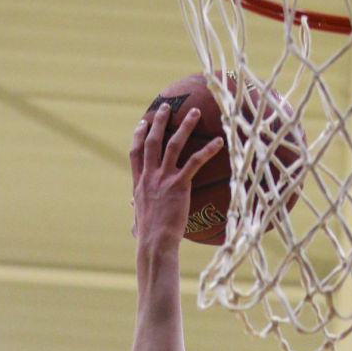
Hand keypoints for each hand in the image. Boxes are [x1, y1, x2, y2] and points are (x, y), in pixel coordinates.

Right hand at [129, 102, 222, 243]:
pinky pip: (195, 162)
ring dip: (184, 126)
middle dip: (159, 121)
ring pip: (173, 144)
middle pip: (152, 141)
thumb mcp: (137, 223)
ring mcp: (163, 179)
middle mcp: (149, 177)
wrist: (155, 244)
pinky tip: (218, 142)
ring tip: (194, 112)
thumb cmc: (148, 239)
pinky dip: (207, 150)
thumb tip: (132, 219)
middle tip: (167, 107)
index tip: (142, 123)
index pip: (135, 153)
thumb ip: (136, 215)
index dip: (138, 136)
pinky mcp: (179, 185)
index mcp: (139, 184)